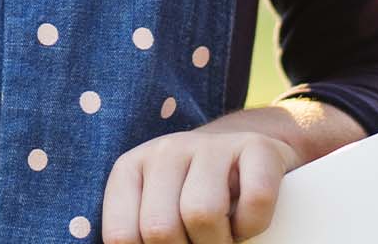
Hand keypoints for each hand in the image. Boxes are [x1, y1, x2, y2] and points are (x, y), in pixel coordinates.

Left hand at [100, 116, 300, 243]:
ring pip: (202, 213)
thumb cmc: (190, 201)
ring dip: (219, 243)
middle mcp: (166, 150)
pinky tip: (245, 219)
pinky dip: (253, 226)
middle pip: (160, 228)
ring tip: (223, 236)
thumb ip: (143, 238)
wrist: (241, 159)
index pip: (121, 236)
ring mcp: (210, 144)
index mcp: (130, 169)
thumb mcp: (157, 217)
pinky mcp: (255, 145)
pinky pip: (254, 200)